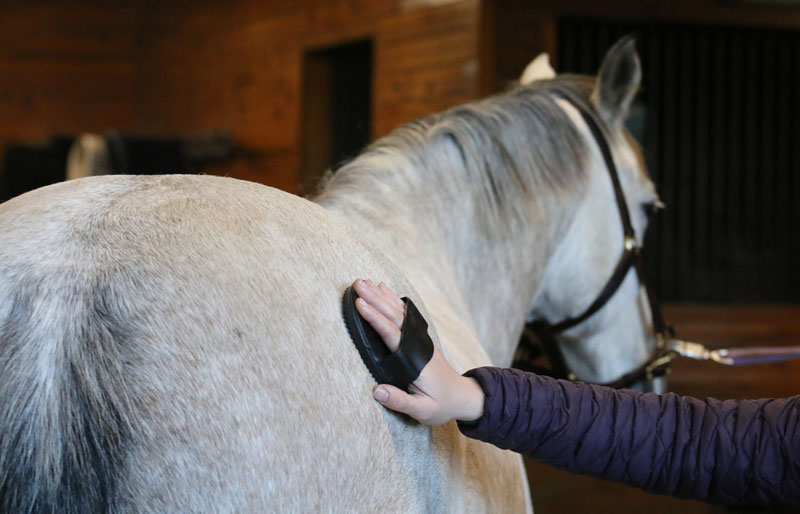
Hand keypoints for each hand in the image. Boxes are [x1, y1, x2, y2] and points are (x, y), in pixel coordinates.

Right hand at [352, 279, 484, 424]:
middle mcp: (418, 344)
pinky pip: (404, 314)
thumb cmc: (441, 405)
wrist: (461, 396)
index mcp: (416, 360)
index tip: (360, 304)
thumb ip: (400, 401)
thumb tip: (376, 390)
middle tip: (357, 284)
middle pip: (394, 317)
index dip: (375, 318)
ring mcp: (419, 339)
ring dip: (381, 296)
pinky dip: (392, 300)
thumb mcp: (422, 410)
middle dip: (375, 299)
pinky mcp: (418, 337)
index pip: (393, 335)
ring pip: (398, 312)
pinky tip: (383, 289)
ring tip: (364, 282)